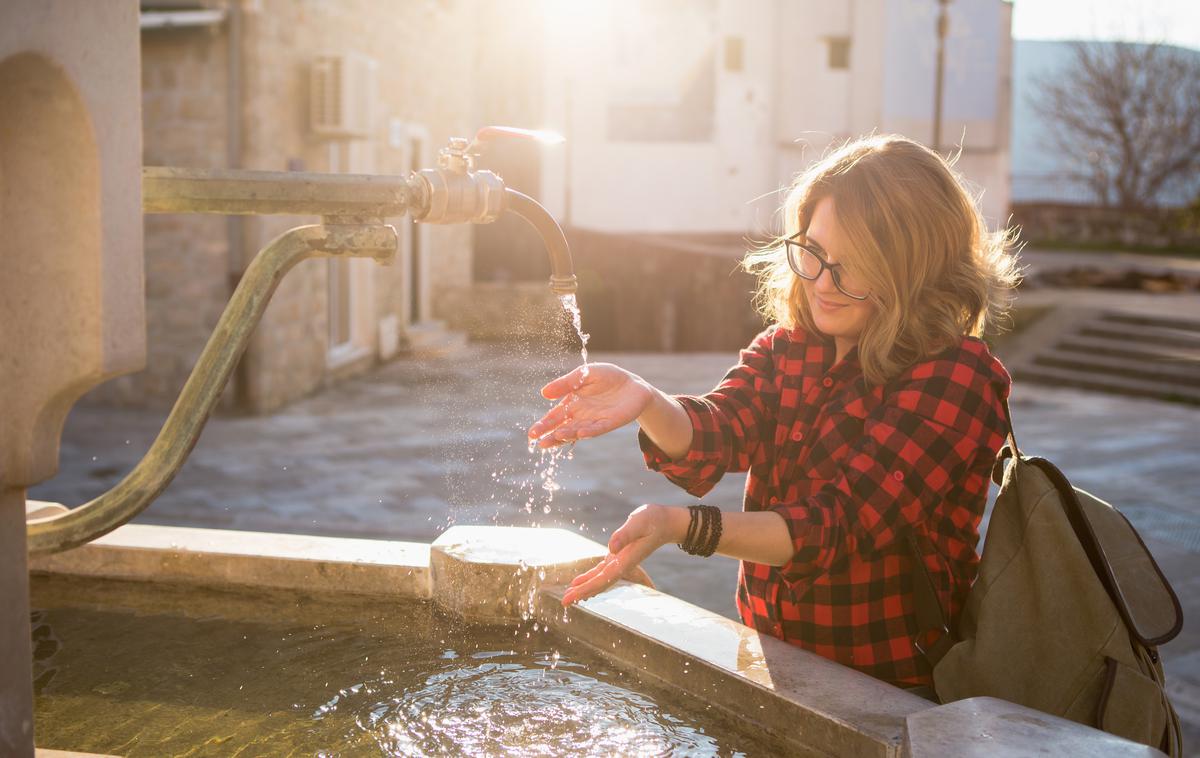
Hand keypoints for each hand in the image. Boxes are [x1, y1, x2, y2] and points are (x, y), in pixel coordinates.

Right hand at [527, 363, 653, 448]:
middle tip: (539, 442)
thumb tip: (543, 393)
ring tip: (557, 436)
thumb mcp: (584, 374)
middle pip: (563, 428)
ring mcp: (595, 421)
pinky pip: (598, 428)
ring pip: (578, 431)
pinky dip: (590, 431)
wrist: (633, 383)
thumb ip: (566, 383)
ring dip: (568, 434)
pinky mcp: (610, 422)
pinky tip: (580, 433)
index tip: (532, 433)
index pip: (554, 417)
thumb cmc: (607, 377)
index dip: (543, 425)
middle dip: (551, 435)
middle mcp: (581, 416)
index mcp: (571, 404)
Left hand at [562, 504, 682, 605]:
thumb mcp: (639, 522)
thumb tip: (611, 548)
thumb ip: (626, 534)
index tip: (573, 596)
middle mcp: (622, 564)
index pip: (604, 578)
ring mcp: (620, 561)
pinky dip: (589, 578)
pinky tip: (579, 582)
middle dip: (581, 593)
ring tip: (568, 596)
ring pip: (599, 579)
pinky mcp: (618, 556)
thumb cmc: (653, 520)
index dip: (587, 588)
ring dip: (583, 587)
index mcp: (626, 560)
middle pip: (600, 583)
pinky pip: (601, 571)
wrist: (665, 522)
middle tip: (564, 603)